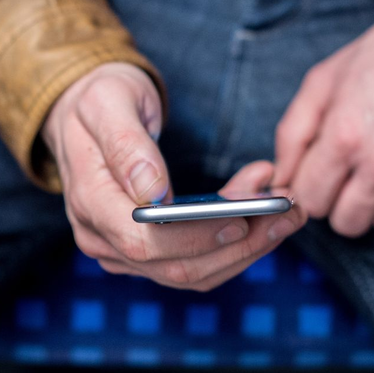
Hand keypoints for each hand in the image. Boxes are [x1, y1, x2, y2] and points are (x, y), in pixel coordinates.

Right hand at [43, 63, 304, 289]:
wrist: (84, 113)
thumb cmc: (97, 101)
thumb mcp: (107, 103)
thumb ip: (127, 144)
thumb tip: (153, 190)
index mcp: (89, 203)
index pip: (144, 242)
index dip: (196, 239)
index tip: (243, 219)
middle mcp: (103, 239)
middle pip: (177, 266)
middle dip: (241, 244)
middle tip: (289, 210)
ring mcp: (123, 251)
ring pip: (195, 272)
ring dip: (248, 246)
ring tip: (288, 210)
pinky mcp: (148, 252)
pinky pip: (197, 261)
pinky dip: (235, 243)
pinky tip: (265, 213)